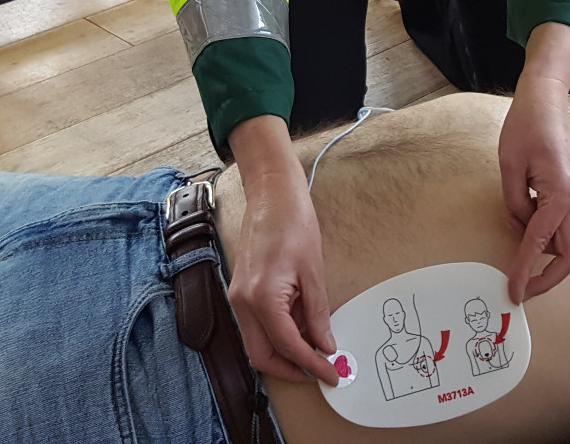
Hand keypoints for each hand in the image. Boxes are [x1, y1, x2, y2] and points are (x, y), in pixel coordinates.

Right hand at [226, 116, 339, 384]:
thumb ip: (317, 314)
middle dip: (291, 369)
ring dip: (284, 352)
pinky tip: (301, 327)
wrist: (271, 194)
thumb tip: (325, 345)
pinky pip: (256, 325)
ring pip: (257, 343)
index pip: (287, 346)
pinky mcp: (240, 290)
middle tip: (321, 370)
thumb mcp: (313, 272)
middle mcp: (242, 302)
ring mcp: (237, 297)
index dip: (311, 365)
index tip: (331, 374)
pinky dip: (277, 334)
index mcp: (262, 297)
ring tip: (316, 348)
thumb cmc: (294, 223)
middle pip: (262, 355)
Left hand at [498, 22, 569, 304]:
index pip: (540, 244)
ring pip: (569, 244)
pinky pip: (564, 228)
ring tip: (519, 263)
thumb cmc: (526, 126)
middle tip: (522, 290)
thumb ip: (513, 205)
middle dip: (548, 279)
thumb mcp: (509, 167)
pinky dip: (547, 240)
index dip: (525, 271)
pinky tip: (526, 236)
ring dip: (547, 258)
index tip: (513, 292)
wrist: (546, 100)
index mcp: (561, 194)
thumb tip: (519, 230)